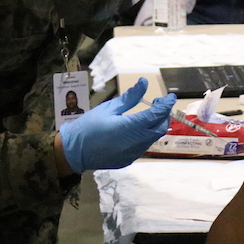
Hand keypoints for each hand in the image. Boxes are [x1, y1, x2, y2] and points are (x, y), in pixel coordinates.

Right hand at [57, 78, 175, 171]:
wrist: (73, 151)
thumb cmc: (88, 126)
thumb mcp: (109, 108)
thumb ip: (130, 97)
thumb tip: (144, 83)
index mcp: (131, 127)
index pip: (157, 114)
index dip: (166, 104)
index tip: (170, 96)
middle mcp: (136, 142)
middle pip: (160, 127)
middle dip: (163, 115)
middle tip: (157, 103)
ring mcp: (134, 153)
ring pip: (153, 138)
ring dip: (155, 125)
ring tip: (147, 114)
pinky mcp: (129, 159)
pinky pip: (143, 146)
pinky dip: (146, 135)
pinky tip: (136, 128)